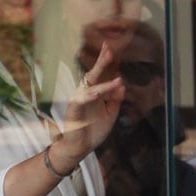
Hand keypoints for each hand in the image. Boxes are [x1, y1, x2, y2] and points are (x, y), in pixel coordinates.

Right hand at [51, 43, 125, 173]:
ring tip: (117, 80)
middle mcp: (86, 94)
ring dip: (103, 83)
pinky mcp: (73, 110)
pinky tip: (97, 94)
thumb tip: (122, 85)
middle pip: (93, 75)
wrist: (79, 148)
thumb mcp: (110, 114)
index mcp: (95, 94)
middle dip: (101, 62)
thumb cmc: (93, 131)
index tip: (110, 47)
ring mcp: (79, 101)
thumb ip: (115, 100)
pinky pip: (81, 100)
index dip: (105, 62)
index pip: (100, 75)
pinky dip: (89, 97)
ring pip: (89, 87)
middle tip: (109, 49)